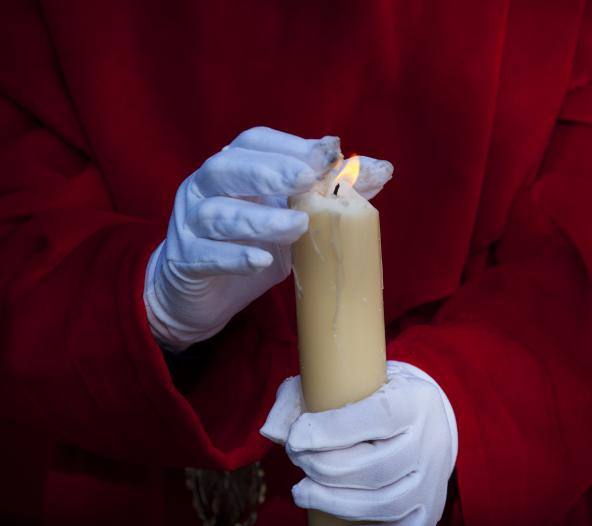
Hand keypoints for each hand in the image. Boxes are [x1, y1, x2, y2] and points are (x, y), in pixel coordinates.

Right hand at [144, 126, 392, 350]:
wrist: (203, 293)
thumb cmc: (252, 243)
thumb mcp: (294, 214)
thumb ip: (332, 191)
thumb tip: (383, 169)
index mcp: (232, 167)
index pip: (255, 142)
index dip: (289, 145)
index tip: (327, 153)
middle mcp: (204, 188)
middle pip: (227, 168)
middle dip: (268, 170)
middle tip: (306, 179)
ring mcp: (190, 225)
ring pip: (217, 213)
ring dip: (259, 218)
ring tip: (297, 226)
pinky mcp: (185, 261)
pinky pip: (204, 256)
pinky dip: (234, 257)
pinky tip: (260, 260)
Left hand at [261, 361, 457, 525]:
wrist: (424, 416)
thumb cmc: (371, 396)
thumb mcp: (344, 380)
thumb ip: (301, 396)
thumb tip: (274, 432)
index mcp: (413, 400)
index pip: (377, 417)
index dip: (332, 431)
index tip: (295, 439)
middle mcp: (431, 440)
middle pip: (376, 467)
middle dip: (325, 469)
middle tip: (296, 460)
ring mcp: (433, 478)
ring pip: (385, 502)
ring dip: (335, 502)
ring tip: (302, 492)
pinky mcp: (430, 507)